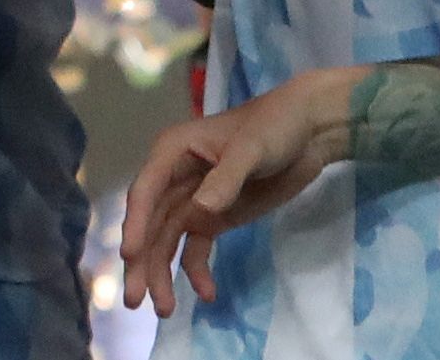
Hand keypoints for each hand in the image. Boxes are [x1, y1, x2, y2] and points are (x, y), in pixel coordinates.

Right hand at [120, 71, 344, 315]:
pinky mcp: (214, 217)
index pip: (146, 191)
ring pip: (168, 241)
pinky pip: (196, 249)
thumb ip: (226, 178)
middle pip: (150, 223)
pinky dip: (196, 271)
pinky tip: (207, 293)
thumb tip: (200, 209)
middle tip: (137, 301)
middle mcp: (175, 177)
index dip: (135, 224)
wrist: (309, 132)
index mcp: (173, 152)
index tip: (130, 256)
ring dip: (163, 274)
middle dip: (142, 262)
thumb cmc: (274, 127)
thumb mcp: (252, 149)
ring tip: (166, 311)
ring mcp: (194, 200)